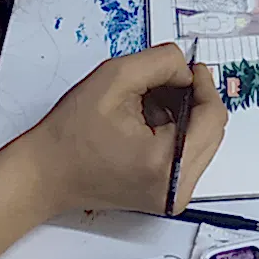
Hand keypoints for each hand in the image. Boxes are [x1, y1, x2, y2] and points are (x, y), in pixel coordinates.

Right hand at [27, 43, 226, 215]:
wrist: (45, 175)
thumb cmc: (70, 135)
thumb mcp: (115, 78)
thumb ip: (161, 63)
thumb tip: (186, 69)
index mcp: (166, 163)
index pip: (212, 116)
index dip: (204, 85)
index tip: (189, 68)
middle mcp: (177, 188)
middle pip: (212, 130)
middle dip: (193, 99)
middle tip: (165, 82)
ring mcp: (174, 195)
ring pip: (202, 140)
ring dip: (184, 115)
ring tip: (148, 104)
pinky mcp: (167, 195)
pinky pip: (188, 153)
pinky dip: (175, 132)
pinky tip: (147, 122)